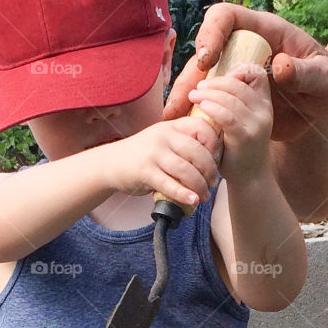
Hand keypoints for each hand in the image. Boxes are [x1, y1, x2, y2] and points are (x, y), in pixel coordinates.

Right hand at [98, 115, 220, 208]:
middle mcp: (163, 137)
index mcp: (172, 127)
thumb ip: (184, 144)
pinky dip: (184, 194)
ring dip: (199, 186)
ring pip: (186, 170)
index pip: (202, 127)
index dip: (214, 144)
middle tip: (213, 184)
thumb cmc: (144, 155)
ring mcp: (153, 154)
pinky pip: (169, 185)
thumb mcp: (163, 141)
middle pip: (197, 152)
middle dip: (210, 171)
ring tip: (204, 196)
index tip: (216, 160)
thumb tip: (213, 162)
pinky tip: (192, 200)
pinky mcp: (144, 172)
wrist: (110, 163)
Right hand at [163, 2, 327, 140]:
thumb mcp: (326, 82)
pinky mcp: (228, 95)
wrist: (321, 113)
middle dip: (189, 75)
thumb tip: (279, 65)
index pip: (227, 18)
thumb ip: (307, 73)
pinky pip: (205, 98)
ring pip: (199, 77)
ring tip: (173, 120)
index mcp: (265, 32)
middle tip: (181, 101)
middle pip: (205, 52)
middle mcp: (243, 49)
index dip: (211, 32)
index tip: (207, 60)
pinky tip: (184, 129)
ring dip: (184, 97)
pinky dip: (193, 112)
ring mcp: (232, 72)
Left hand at [189, 63, 272, 182]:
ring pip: (232, 98)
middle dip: (216, 82)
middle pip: (239, 84)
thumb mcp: (241, 121)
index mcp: (264, 103)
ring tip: (194, 95)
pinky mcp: (245, 137)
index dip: (238, 70)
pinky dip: (213, 108)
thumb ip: (233, 103)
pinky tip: (201, 107)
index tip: (220, 78)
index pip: (256, 74)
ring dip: (209, 93)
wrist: (249, 177)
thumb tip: (211, 83)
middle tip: (199, 87)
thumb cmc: (238, 148)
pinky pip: (228, 116)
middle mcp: (264, 111)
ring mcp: (257, 124)